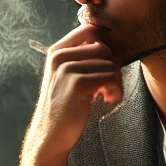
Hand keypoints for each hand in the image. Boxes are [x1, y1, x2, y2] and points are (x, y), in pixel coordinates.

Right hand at [26, 25, 121, 159]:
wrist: (50, 135)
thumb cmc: (64, 106)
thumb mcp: (67, 76)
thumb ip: (81, 58)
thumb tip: (109, 44)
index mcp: (57, 51)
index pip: (90, 29)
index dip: (106, 45)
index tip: (108, 66)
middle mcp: (59, 56)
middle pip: (103, 47)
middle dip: (113, 66)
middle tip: (110, 86)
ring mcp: (67, 68)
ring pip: (109, 63)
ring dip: (115, 81)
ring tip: (107, 95)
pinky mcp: (77, 83)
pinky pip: (109, 77)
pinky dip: (114, 90)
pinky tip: (108, 100)